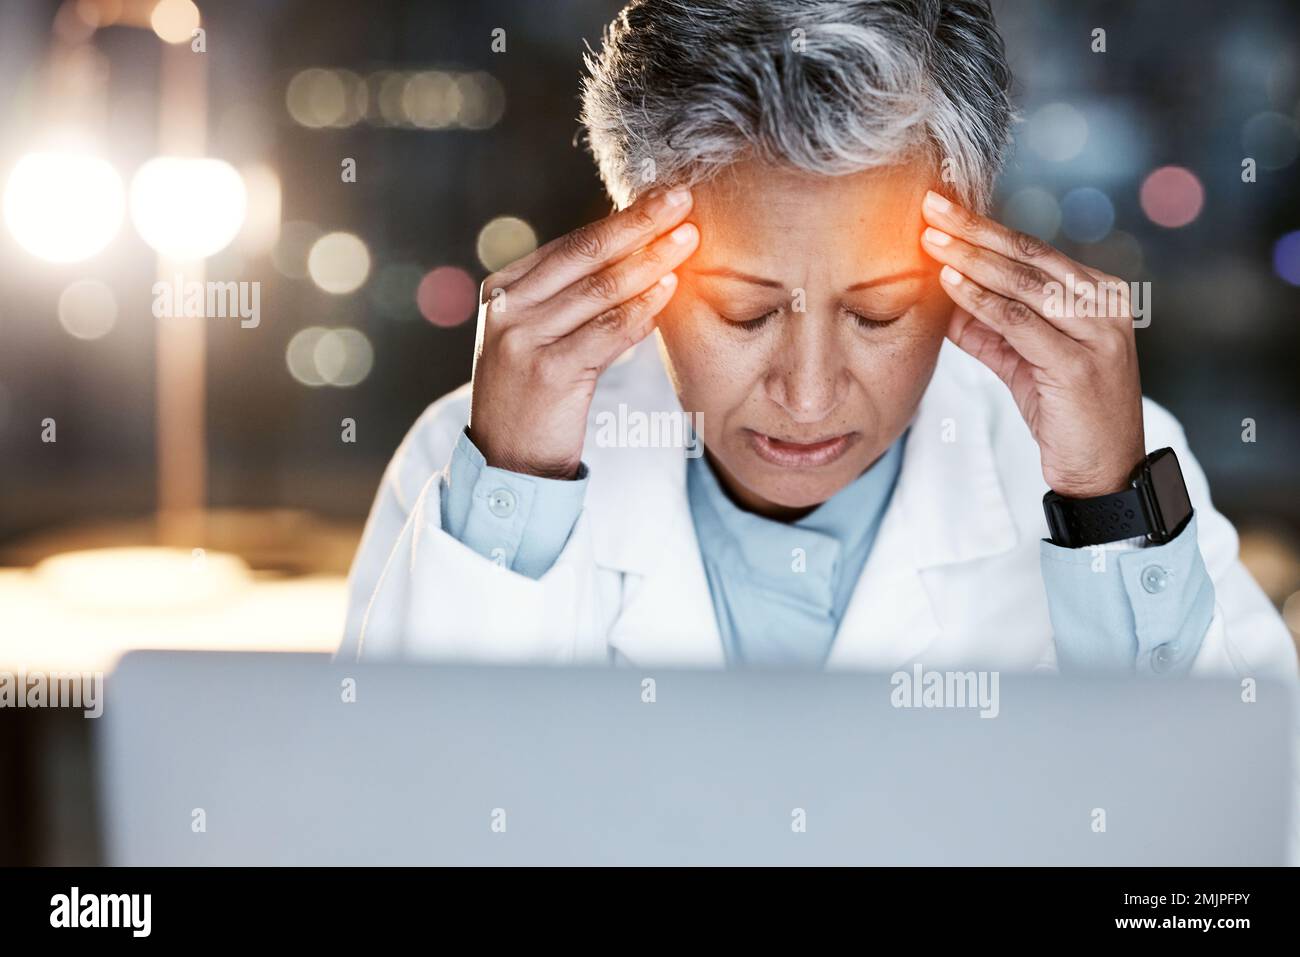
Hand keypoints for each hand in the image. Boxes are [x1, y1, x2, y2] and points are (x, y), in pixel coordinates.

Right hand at [467, 187, 698, 478]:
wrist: (506, 461)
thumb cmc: (535, 396)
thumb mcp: (539, 337)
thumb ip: (572, 298)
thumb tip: (639, 253)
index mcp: (503, 291)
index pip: (571, 246)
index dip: (622, 220)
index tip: (663, 199)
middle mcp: (507, 309)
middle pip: (585, 255)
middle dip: (640, 224)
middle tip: (683, 201)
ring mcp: (523, 340)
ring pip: (600, 291)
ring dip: (651, 262)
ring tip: (688, 240)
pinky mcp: (548, 373)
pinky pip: (607, 333)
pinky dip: (642, 309)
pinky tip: (670, 289)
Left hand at [920, 190, 1144, 498]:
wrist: (1103, 470)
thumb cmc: (1066, 413)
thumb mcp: (1023, 362)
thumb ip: (989, 328)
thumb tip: (941, 293)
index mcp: (1098, 294)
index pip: (1034, 250)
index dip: (985, 228)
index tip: (942, 208)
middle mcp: (1105, 304)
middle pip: (1029, 255)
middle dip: (974, 230)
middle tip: (930, 205)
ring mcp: (1097, 333)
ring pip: (1023, 283)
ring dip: (971, 258)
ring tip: (931, 239)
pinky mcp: (1078, 365)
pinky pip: (1018, 322)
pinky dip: (980, 301)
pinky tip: (950, 283)